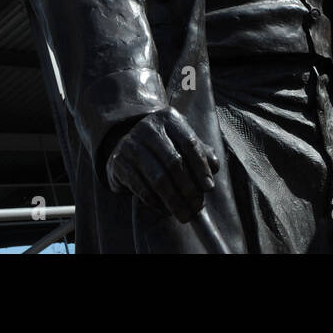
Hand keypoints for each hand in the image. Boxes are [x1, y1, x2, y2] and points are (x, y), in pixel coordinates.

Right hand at [104, 107, 219, 222]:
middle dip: (189, 189)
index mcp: (168, 118)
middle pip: (173, 162)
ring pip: (158, 178)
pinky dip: (157, 203)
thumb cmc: (164, 146)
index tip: (209, 187)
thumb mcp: (183, 142)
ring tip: (185, 214)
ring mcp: (131, 144)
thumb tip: (214, 168)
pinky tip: (167, 210)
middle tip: (197, 207)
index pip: (189, 143)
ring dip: (174, 201)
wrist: (128, 146)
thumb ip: (201, 153)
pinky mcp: (119, 163)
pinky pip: (142, 189)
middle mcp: (148, 127)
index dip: (201, 167)